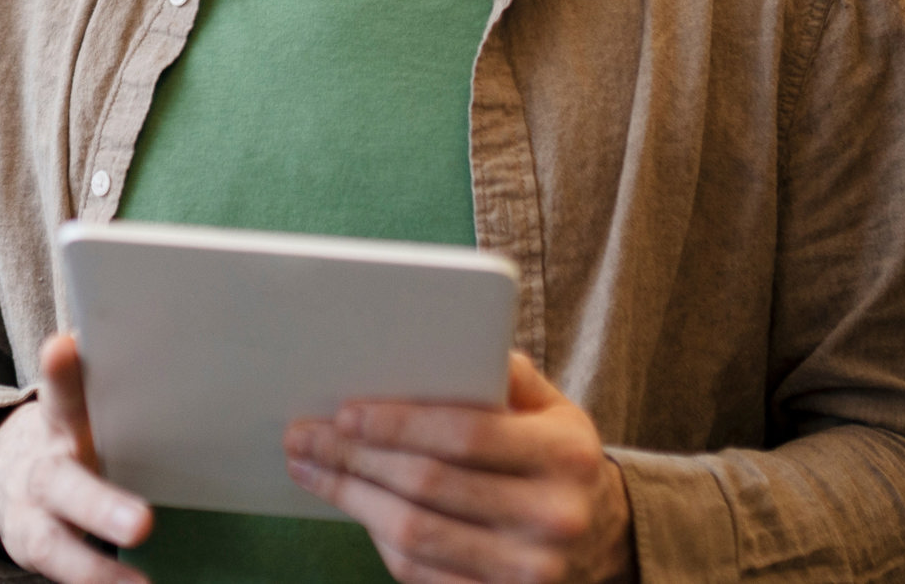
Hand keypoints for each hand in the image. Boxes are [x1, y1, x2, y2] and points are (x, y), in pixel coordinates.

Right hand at [0, 332, 154, 583]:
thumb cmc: (61, 437)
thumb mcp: (71, 409)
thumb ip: (92, 387)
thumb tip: (139, 332)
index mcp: (54, 426)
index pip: (59, 396)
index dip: (62, 374)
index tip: (66, 346)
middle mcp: (39, 473)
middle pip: (62, 486)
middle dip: (99, 508)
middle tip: (142, 524)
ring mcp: (29, 519)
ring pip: (54, 545)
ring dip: (96, 570)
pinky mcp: (34, 552)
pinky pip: (66, 575)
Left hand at [284, 353, 633, 583]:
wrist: (601, 537)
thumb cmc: (553, 456)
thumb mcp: (550, 408)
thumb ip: (507, 374)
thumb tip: (446, 343)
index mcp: (566, 455)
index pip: (466, 435)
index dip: (398, 423)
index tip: (343, 412)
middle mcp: (554, 518)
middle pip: (428, 486)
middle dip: (355, 458)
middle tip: (303, 436)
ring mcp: (531, 572)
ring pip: (415, 535)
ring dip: (351, 499)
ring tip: (309, 469)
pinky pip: (421, 576)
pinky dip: (378, 539)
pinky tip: (351, 507)